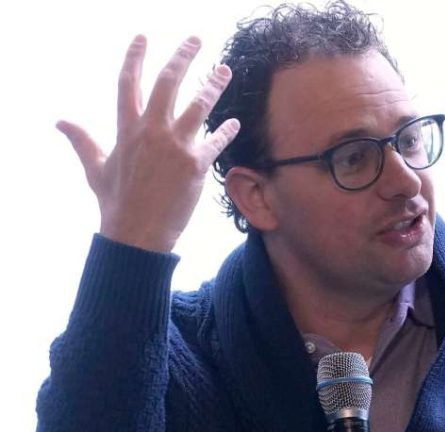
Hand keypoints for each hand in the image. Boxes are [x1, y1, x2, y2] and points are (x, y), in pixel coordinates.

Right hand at [57, 35, 239, 251]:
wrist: (137, 233)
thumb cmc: (116, 203)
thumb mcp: (96, 169)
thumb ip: (83, 142)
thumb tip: (61, 122)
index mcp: (127, 129)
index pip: (130, 83)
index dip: (135, 57)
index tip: (143, 38)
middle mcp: (151, 131)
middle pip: (169, 83)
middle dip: (183, 57)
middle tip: (196, 40)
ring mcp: (175, 147)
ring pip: (198, 105)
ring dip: (213, 85)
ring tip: (224, 71)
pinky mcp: (195, 165)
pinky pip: (216, 142)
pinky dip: (227, 131)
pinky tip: (235, 123)